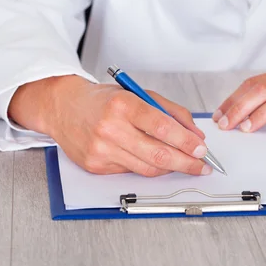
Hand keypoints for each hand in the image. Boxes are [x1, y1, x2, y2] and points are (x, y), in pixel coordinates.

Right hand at [9, 75, 211, 175]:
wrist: (63, 108)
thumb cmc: (103, 100)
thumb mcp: (139, 94)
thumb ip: (171, 112)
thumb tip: (195, 136)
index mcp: (123, 104)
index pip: (162, 127)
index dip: (186, 142)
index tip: (201, 149)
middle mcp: (110, 128)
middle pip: (158, 154)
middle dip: (186, 163)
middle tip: (201, 166)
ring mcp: (101, 150)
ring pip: (147, 168)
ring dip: (171, 168)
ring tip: (184, 164)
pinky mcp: (96, 166)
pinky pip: (132, 172)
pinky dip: (147, 167)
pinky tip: (153, 160)